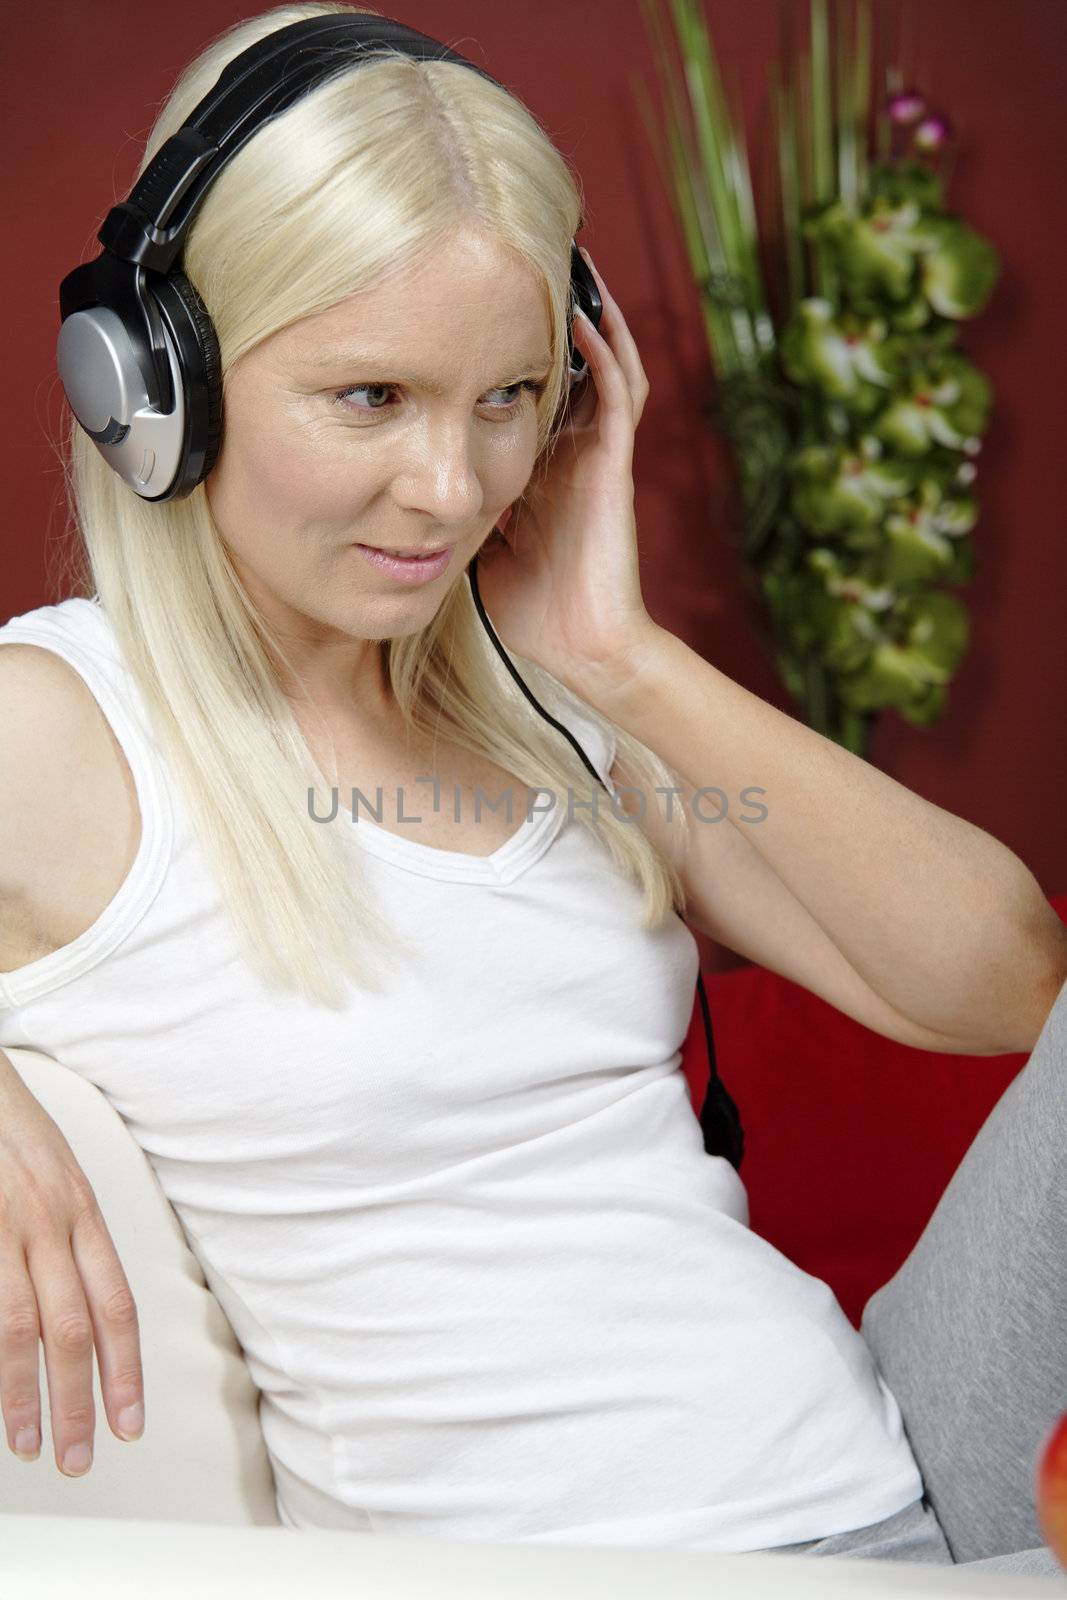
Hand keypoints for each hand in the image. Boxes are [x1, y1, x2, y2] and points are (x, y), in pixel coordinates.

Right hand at [0, 1064, 144, 1474]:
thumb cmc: (13, 1133)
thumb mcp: (58, 1179)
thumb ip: (70, 1241)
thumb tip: (84, 1314)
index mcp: (82, 1212)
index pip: (116, 1304)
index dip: (126, 1369)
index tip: (130, 1423)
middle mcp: (50, 1222)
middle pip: (74, 1328)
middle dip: (80, 1401)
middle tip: (79, 1457)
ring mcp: (4, 1226)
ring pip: (20, 1326)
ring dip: (25, 1395)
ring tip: (30, 1445)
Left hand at [471, 247, 657, 696]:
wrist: (579, 649)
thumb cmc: (526, 608)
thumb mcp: (468, 543)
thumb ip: (444, 505)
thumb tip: (392, 481)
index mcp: (535, 465)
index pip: (517, 387)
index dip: (497, 344)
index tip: (460, 303)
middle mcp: (567, 450)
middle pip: (560, 360)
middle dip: (542, 310)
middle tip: (514, 255)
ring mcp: (595, 455)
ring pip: (600, 363)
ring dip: (584, 312)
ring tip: (562, 258)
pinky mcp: (614, 467)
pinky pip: (616, 395)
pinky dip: (602, 353)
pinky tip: (580, 314)